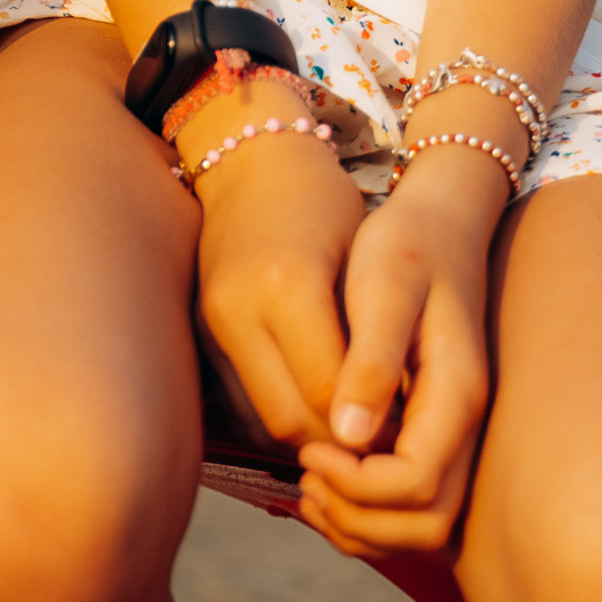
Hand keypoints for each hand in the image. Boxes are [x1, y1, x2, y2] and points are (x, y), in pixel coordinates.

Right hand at [186, 80, 367, 449]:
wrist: (251, 159)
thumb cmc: (323, 201)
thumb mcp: (360, 258)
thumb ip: (367, 337)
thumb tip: (389, 418)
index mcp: (288, 285)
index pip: (329, 392)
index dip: (368, 425)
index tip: (401, 432)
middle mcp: (238, 309)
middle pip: (289, 419)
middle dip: (337, 442)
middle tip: (378, 442)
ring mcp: (211, 321)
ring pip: (260, 420)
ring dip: (306, 436)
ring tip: (348, 427)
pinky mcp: (200, 329)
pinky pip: (240, 403)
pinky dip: (277, 416)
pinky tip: (310, 405)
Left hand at [293, 150, 503, 557]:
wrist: (438, 220)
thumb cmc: (406, 244)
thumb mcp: (384, 287)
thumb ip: (372, 360)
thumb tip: (348, 434)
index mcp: (456, 394)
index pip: (418, 484)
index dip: (359, 485)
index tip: (312, 450)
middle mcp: (464, 425)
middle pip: (427, 524)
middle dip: (361, 518)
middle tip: (307, 478)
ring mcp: (453, 431)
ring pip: (422, 524)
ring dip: (362, 522)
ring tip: (309, 483)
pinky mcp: (434, 428)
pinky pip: (411, 499)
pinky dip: (369, 507)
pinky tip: (323, 473)